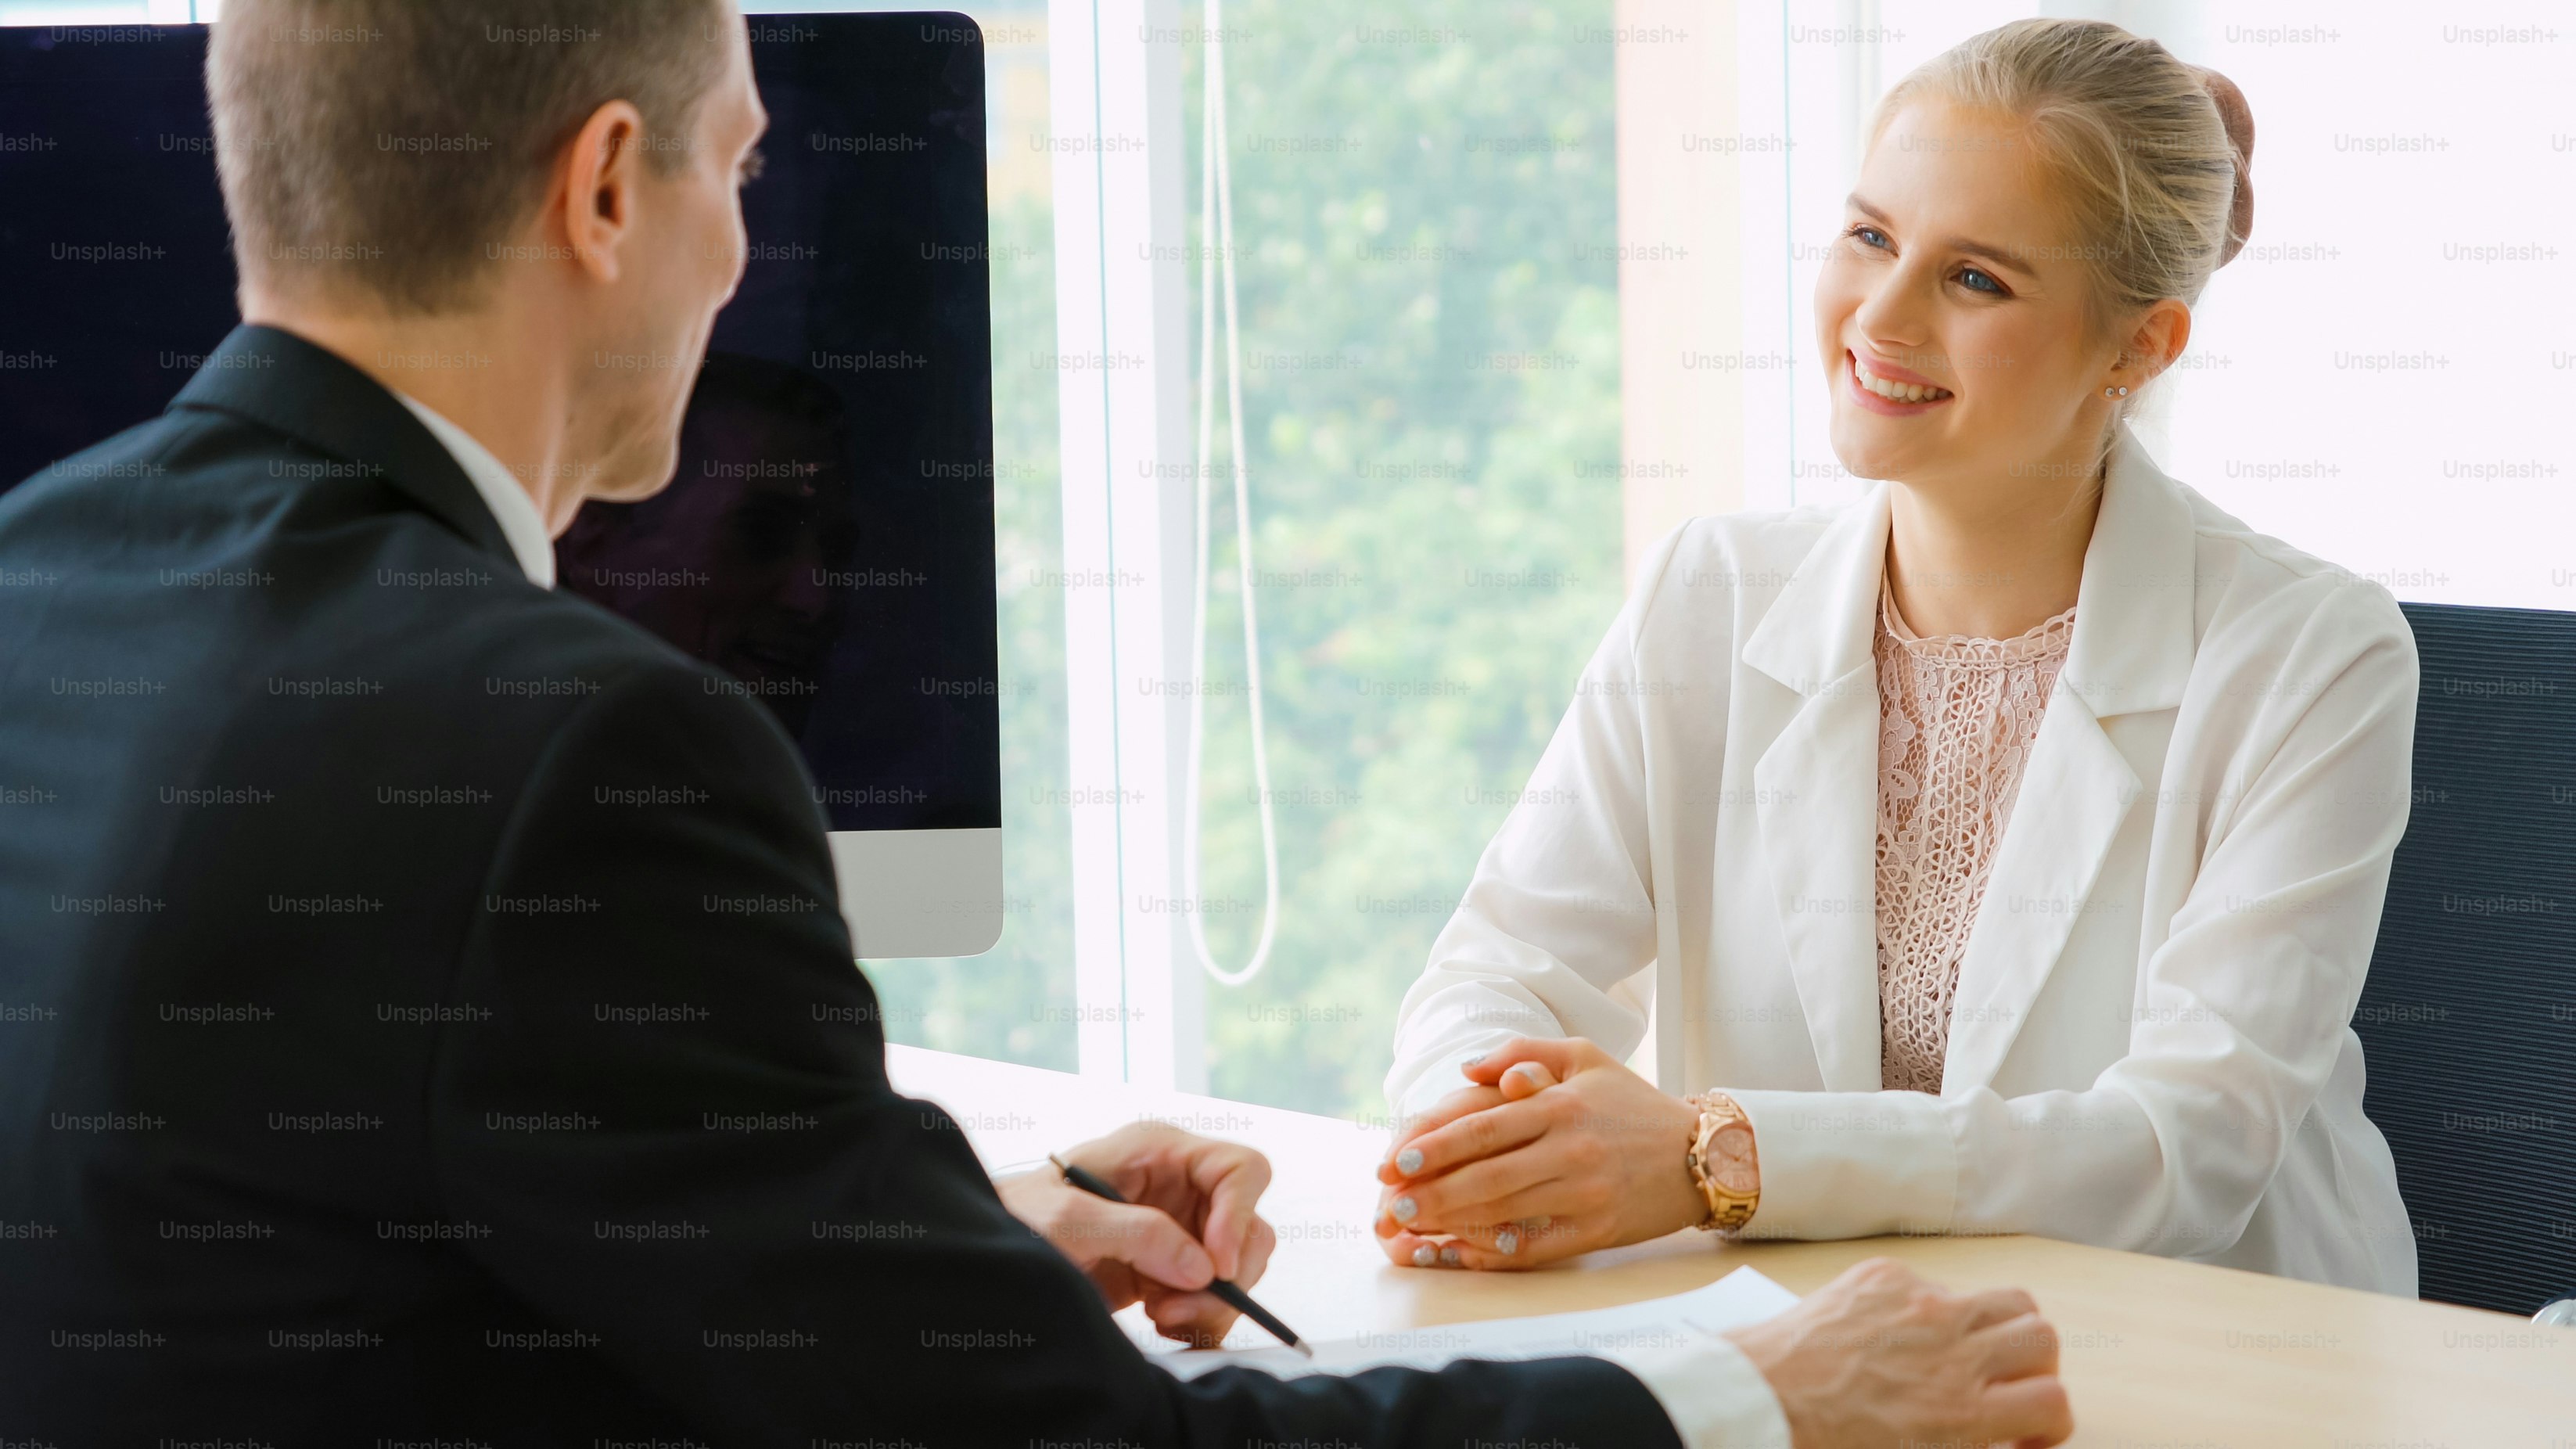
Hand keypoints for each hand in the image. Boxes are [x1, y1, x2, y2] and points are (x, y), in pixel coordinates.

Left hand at [995, 1120, 1277, 1345]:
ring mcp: (1178, 1230)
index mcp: (1159, 1152)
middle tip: (1179, 1306)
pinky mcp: (1170, 1270)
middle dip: (1228, 1274)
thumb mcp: (1067, 1219)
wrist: (991, 1257)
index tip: (1218, 1266)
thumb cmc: (1016, 1218)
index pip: (1240, 1169)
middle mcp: (1180, 1186)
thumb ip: (1137, 1233)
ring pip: (1238, 1269)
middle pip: (1250, 1227)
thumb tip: (1205, 1269)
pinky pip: (1215, 1299)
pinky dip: (1201, 1320)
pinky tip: (1163, 1323)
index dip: (1240, 1215)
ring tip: (1161, 1316)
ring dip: (1212, 1303)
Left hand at [1372, 1037, 1706, 1268]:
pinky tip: (1462, 1251)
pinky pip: (1537, 1245)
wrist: (1703, 1152)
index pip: (1484, 1126)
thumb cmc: (1633, 1103)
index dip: (1433, 1145)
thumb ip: (1523, 1054)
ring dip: (1451, 1221)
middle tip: (1389, 1202)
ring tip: (1410, 1228)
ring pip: (1504, 1211)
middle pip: (1485, 1174)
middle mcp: (1570, 1148)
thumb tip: (1467, 1069)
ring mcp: (1584, 1192)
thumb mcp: (1585, 1057)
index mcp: (1560, 1104)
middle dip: (1430, 1190)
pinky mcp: (1598, 1229)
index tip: (1393, 1159)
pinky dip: (1496, 1250)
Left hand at [1723, 1258, 2073, 1448]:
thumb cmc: (1823, 1445)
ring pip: (2007, 1299)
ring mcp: (1920, 1304)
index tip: (2022, 1431)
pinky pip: (1936, 1283)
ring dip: (2001, 1329)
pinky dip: (1933, 1308)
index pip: (2054, 1401)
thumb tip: (1997, 1437)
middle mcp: (1952, 1350)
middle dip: (2033, 1368)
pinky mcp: (1884, 1276)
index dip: (2049, 1420)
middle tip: (2002, 1388)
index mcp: (1963, 1412)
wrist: (1754, 1402)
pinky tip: (1899, 1335)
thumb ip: (1968, 1442)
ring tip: (1970, 1353)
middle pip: (2042, 1338)